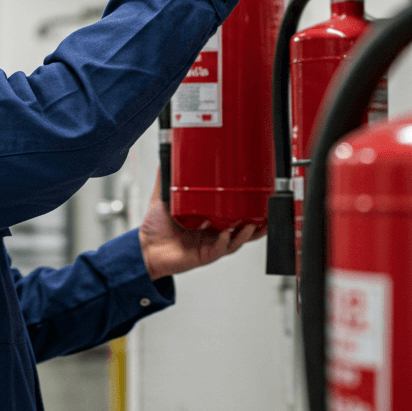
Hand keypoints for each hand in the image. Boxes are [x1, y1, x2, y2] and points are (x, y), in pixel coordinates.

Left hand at [139, 169, 267, 279]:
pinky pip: (219, 249)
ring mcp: (210, 245)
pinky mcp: (204, 256)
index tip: (258, 196)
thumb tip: (168, 154)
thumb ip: (167, 178)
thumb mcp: (163, 197)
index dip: (247, 207)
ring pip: (236, 240)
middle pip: (242, 228)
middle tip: (267, 212)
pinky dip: (225, 242)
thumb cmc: (155, 227)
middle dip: (257, 222)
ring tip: (254, 224)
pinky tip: (228, 234)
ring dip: (247, 234)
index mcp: (209, 219)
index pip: (233, 213)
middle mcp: (213, 233)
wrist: (144, 248)